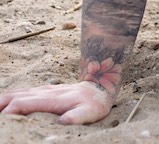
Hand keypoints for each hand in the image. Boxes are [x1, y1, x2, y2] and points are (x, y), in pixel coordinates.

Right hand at [0, 81, 114, 124]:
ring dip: (1, 102)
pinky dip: (8, 99)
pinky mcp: (42, 90)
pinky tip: (2, 105)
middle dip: (0, 106)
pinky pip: (21, 93)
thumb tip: (63, 122)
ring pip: (16, 93)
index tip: (3, 122)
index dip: (9, 111)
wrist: (99, 86)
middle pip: (15, 96)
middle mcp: (44, 92)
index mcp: (53, 99)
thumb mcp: (90, 112)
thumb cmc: (94, 103)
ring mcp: (42, 89)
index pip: (24, 103)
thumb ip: (77, 117)